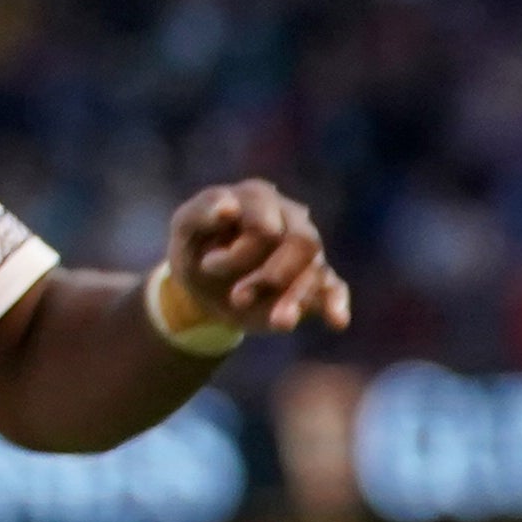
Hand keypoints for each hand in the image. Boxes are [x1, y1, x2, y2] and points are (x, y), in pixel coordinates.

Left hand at [154, 181, 351, 340]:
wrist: (202, 287)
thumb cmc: (195, 249)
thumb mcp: (184, 230)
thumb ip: (201, 212)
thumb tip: (230, 207)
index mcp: (258, 197)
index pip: (266, 224)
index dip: (240, 252)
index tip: (208, 265)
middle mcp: (290, 218)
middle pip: (303, 242)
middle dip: (273, 276)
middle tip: (237, 299)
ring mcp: (305, 250)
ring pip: (316, 271)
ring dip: (295, 300)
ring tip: (278, 323)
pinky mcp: (314, 280)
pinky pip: (334, 288)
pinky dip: (336, 304)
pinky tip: (337, 321)